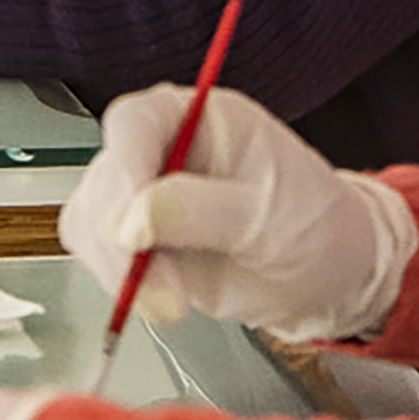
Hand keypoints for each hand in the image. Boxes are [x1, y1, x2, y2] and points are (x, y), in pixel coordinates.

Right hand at [59, 84, 418, 342]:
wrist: (326, 272)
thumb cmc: (311, 223)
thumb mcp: (267, 214)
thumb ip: (201, 211)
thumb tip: (134, 217)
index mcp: (198, 116)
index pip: (137, 123)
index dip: (124, 170)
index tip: (131, 228)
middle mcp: (160, 146)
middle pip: (106, 177)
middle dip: (123, 242)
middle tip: (165, 292)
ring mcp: (143, 192)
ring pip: (93, 219)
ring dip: (120, 271)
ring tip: (173, 304)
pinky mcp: (135, 237)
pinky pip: (98, 253)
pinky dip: (119, 284)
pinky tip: (159, 300)